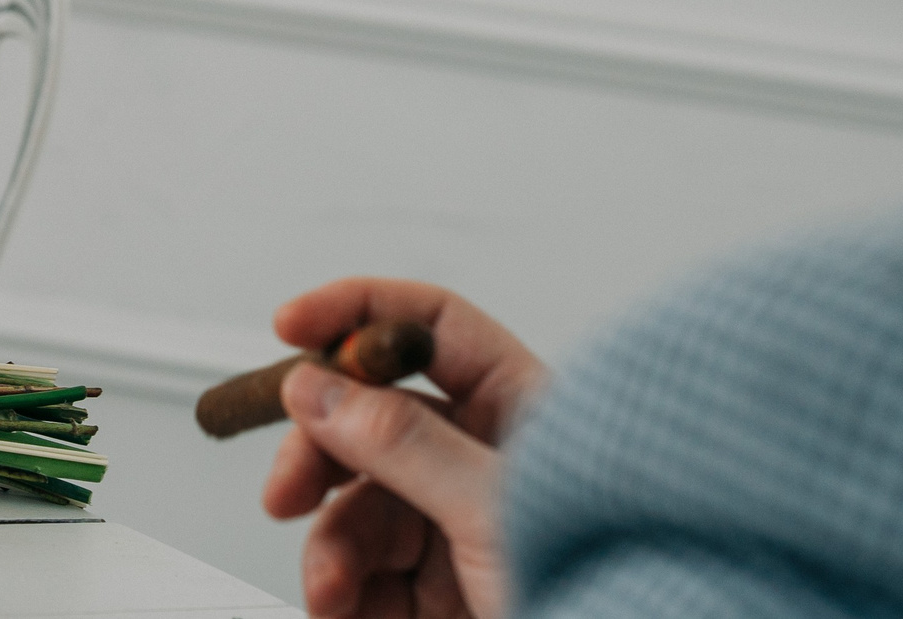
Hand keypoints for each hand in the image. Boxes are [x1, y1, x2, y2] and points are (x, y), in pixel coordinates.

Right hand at [260, 279, 550, 618]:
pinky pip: (368, 576)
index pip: (429, 328)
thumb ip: (402, 442)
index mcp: (521, 411)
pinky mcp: (442, 592)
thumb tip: (320, 386)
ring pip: (360, 510)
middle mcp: (484, 462)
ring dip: (331, 551)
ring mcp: (460, 528)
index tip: (288, 325)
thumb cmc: (616, 595)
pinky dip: (344, 597)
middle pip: (370, 422)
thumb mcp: (493, 509)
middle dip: (318, 459)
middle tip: (286, 492)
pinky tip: (342, 613)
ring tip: (331, 591)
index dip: (356, 313)